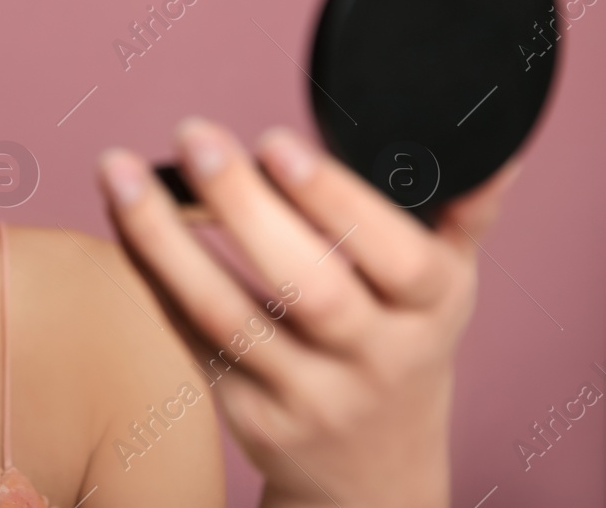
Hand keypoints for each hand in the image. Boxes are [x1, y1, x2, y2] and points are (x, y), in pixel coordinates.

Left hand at [96, 116, 520, 507]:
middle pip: (310, 288)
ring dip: (164, 238)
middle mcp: (375, 361)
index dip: (336, 200)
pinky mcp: (245, 412)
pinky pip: (188, 333)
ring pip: (228, 316)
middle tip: (196, 137)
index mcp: (432, 313)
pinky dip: (150, 271)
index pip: (397, 259)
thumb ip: (461, 211)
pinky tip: (122, 215)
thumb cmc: (402, 346)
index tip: (275, 142)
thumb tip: (491, 143)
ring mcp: (307, 394)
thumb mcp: (446, 288)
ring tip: (120, 171)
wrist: (373, 473)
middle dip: (246, 207)